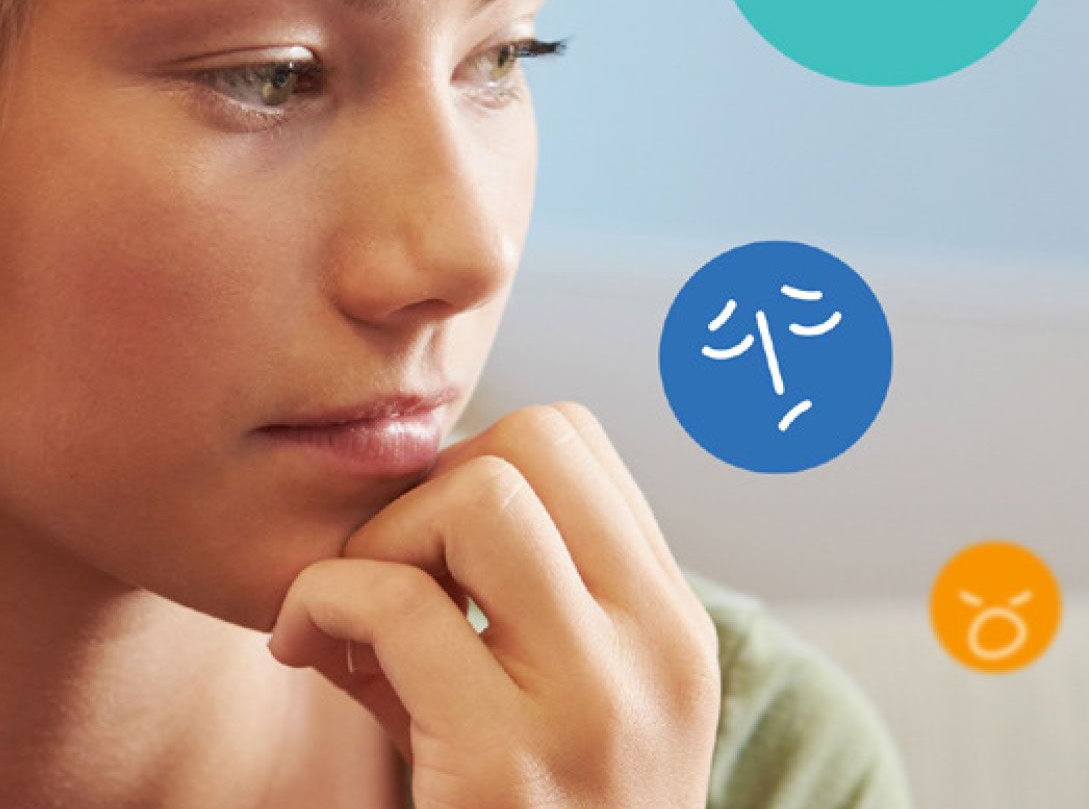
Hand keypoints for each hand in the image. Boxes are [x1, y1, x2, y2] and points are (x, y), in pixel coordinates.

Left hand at [266, 401, 721, 808]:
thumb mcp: (568, 700)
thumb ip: (522, 595)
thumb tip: (410, 487)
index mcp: (669, 619)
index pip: (577, 438)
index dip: (484, 459)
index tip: (438, 541)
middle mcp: (656, 646)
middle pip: (534, 441)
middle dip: (435, 481)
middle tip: (393, 564)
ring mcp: (592, 705)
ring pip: (481, 495)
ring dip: (384, 535)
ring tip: (351, 606)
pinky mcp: (508, 769)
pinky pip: (399, 605)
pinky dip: (324, 600)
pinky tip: (300, 645)